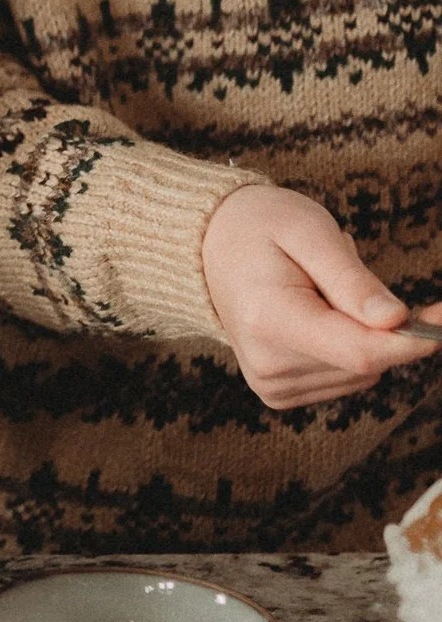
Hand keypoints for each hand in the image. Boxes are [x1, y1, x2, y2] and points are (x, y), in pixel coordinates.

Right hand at [201, 185, 439, 411]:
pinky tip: (317, 317)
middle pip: (365, 364)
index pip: (360, 352)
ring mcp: (272, 384)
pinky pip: (346, 378)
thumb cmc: (260, 228)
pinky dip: (348, 349)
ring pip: (362, 374)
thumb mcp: (309, 230)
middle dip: (384, 326)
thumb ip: (351, 278)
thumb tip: (396, 320)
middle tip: (357, 278)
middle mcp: (268, 364)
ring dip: (362, 335)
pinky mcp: (279, 393)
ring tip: (322, 292)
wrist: (208, 246)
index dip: (413, 340)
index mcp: (270, 320)